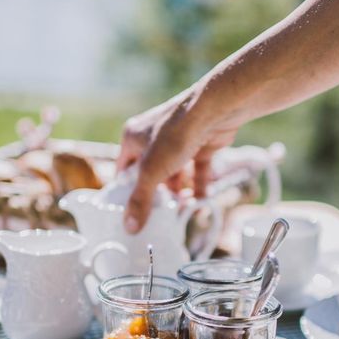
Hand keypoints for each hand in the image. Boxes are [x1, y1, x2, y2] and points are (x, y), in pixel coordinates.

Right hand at [118, 86, 240, 232]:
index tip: (132, 214)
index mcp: (133, 137)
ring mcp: (178, 141)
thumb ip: (141, 199)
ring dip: (179, 192)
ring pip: (175, 173)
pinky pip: (197, 170)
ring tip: (183, 209)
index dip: (127, 192)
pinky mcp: (200, 144)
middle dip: (158, 194)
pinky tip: (201, 200)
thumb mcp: (152, 171)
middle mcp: (153, 137)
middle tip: (160, 215)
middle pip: (151, 174)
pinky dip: (199, 185)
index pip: (123, 170)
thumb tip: (129, 227)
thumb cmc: (176, 134)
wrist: (214, 111)